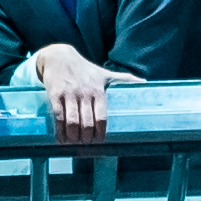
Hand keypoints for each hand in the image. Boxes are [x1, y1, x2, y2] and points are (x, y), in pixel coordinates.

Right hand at [26, 43, 140, 137]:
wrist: (59, 56)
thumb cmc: (85, 69)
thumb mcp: (105, 73)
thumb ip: (124, 79)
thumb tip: (145, 83)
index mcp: (98, 91)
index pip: (102, 117)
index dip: (100, 133)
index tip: (99, 141)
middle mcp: (85, 93)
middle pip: (87, 123)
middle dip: (86, 138)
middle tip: (85, 144)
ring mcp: (69, 94)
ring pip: (72, 122)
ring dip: (73, 137)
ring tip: (73, 143)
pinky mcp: (55, 94)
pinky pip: (58, 116)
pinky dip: (59, 131)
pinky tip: (61, 138)